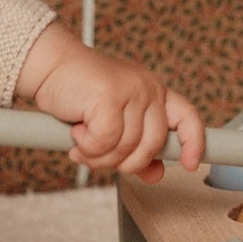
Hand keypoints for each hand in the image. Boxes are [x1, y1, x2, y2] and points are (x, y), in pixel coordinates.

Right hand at [17, 22, 204, 184]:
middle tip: (100, 157)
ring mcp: (130, 90)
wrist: (49, 67)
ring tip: (82, 145)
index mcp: (153, 92)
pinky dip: (87, 147)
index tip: (191, 164)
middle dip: (125, 162)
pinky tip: (76, 135)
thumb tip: (155, 174)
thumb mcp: (113, 123)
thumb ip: (135, 147)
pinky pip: (105, 141)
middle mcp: (147, 88)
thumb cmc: (79, 93)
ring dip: (99, 156)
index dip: (193, 142)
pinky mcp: (110, 96)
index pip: (187, 116)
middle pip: (153, 145)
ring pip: (127, 147)